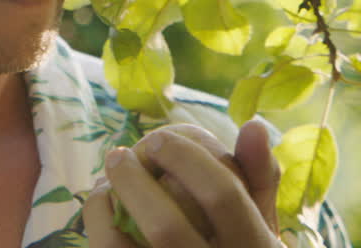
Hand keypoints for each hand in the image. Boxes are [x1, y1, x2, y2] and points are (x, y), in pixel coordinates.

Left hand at [83, 120, 285, 246]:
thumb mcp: (263, 224)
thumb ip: (260, 177)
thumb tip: (253, 124)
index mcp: (253, 247)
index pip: (223, 196)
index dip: (186, 159)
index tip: (157, 138)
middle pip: (166, 226)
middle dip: (134, 181)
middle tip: (120, 153)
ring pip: (126, 247)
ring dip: (107, 205)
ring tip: (106, 175)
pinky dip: (97, 220)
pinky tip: (101, 202)